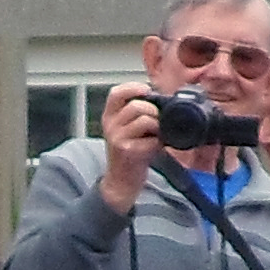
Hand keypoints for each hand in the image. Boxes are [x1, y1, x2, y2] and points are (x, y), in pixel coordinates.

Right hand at [100, 80, 163, 210]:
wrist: (121, 182)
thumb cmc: (130, 153)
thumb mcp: (126, 129)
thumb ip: (137, 112)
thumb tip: (160, 98)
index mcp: (109, 116)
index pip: (116, 93)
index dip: (133, 88)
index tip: (148, 91)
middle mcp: (109, 125)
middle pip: (136, 105)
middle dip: (154, 111)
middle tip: (159, 122)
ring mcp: (117, 138)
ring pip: (144, 119)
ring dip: (157, 126)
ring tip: (157, 134)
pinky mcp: (127, 151)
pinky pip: (150, 139)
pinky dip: (158, 142)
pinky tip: (155, 148)